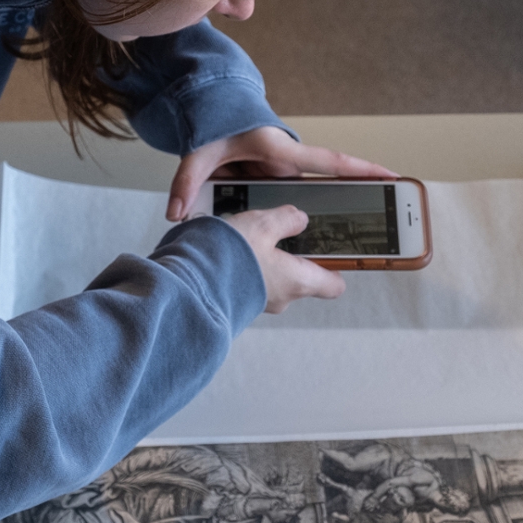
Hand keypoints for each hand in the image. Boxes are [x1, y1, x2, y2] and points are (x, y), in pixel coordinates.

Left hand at [166, 126, 396, 221]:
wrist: (210, 109)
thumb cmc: (213, 125)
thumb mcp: (199, 153)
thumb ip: (187, 181)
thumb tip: (176, 211)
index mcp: (281, 150)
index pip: (330, 162)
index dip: (362, 169)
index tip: (391, 175)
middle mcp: (288, 162)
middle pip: (322, 189)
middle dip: (345, 207)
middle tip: (376, 228)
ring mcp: (282, 172)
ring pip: (301, 199)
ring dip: (312, 217)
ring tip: (337, 244)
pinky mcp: (273, 180)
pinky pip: (285, 200)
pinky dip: (288, 216)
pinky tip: (294, 242)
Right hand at [225, 204, 345, 312]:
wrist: (187, 282)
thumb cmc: (229, 256)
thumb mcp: (263, 223)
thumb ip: (287, 219)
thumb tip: (299, 219)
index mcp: (299, 281)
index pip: (334, 285)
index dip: (335, 267)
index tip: (331, 251)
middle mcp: (283, 298)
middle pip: (302, 278)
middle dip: (293, 256)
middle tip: (282, 233)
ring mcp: (260, 303)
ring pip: (274, 279)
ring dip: (266, 260)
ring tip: (251, 237)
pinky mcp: (238, 303)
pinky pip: (251, 282)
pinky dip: (247, 267)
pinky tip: (233, 249)